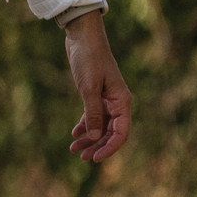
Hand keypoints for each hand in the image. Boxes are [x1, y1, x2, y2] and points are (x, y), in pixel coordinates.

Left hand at [63, 11, 130, 162]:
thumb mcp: (89, 88)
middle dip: (97, 146)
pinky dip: (84, 126)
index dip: (109, 148)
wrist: (82, 37)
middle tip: (81, 157)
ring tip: (74, 150)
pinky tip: (74, 135)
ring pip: (100, 126)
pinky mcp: (95, 94)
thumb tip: (94, 138)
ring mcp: (106, 99)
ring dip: (89, 139)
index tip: (95, 159)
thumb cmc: (89, 59)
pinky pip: (92, 116)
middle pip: (110, 132)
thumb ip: (92, 114)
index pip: (121, 133)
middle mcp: (117, 103)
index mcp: (122, 102)